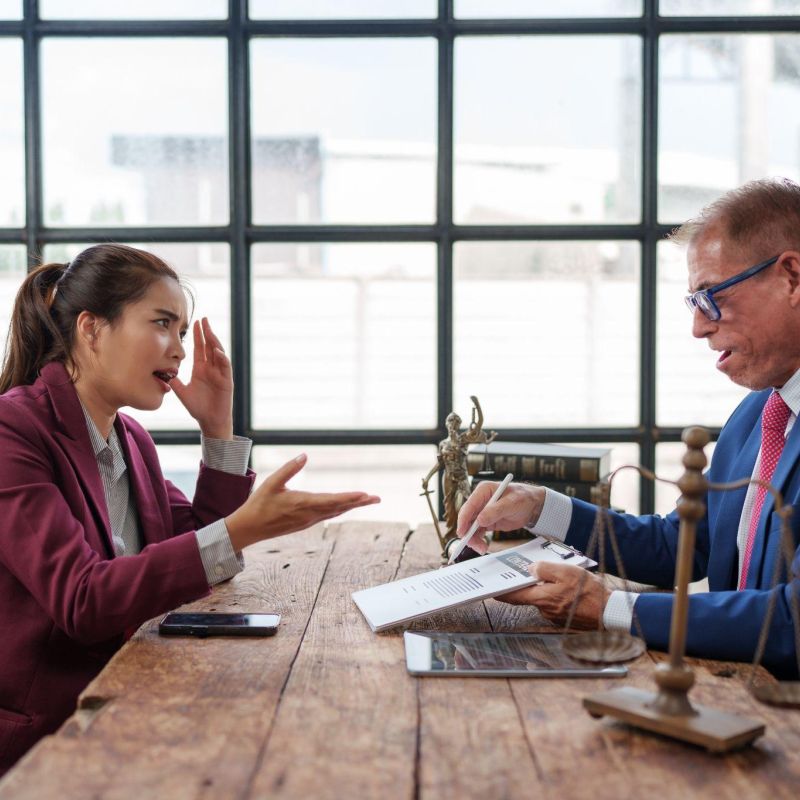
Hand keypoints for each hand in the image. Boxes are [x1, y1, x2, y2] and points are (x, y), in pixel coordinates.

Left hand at [170, 318, 232, 439]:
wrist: (210, 421)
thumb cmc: (198, 408)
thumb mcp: (182, 393)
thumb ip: (175, 382)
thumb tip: (162, 373)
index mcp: (201, 369)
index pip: (200, 348)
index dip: (198, 336)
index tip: (194, 323)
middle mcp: (211, 369)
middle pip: (210, 346)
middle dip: (207, 332)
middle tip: (203, 319)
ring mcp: (220, 374)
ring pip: (218, 353)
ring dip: (214, 341)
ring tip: (209, 330)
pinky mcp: (226, 381)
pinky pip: (225, 367)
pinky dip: (221, 358)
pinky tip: (216, 350)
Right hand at [225, 454, 380, 549]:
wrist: (249, 529)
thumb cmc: (259, 504)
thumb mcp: (272, 482)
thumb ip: (289, 469)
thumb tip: (305, 455)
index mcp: (302, 504)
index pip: (332, 501)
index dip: (349, 498)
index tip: (364, 495)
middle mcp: (309, 514)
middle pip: (339, 508)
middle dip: (359, 503)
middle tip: (377, 498)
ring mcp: (308, 521)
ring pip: (335, 512)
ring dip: (351, 506)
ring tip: (367, 500)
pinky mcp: (304, 523)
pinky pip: (327, 516)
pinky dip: (339, 510)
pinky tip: (345, 507)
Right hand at [455, 481, 545, 553]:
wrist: (532, 506)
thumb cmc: (523, 498)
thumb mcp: (511, 503)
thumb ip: (495, 511)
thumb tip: (480, 520)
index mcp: (483, 491)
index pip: (469, 505)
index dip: (463, 519)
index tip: (462, 532)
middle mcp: (480, 501)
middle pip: (467, 518)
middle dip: (468, 532)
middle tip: (473, 544)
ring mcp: (482, 512)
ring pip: (471, 527)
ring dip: (473, 539)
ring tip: (481, 548)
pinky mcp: (486, 522)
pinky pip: (478, 532)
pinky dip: (478, 540)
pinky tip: (483, 546)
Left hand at [499, 562, 610, 629]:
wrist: (610, 613)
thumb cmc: (590, 593)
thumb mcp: (566, 572)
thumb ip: (545, 569)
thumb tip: (531, 569)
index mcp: (542, 598)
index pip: (513, 597)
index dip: (500, 592)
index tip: (490, 589)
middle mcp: (545, 610)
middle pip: (529, 596)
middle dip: (528, 584)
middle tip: (529, 571)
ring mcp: (555, 616)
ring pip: (543, 599)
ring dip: (546, 589)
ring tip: (557, 576)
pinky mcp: (564, 618)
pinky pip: (555, 603)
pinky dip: (556, 595)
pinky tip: (567, 587)